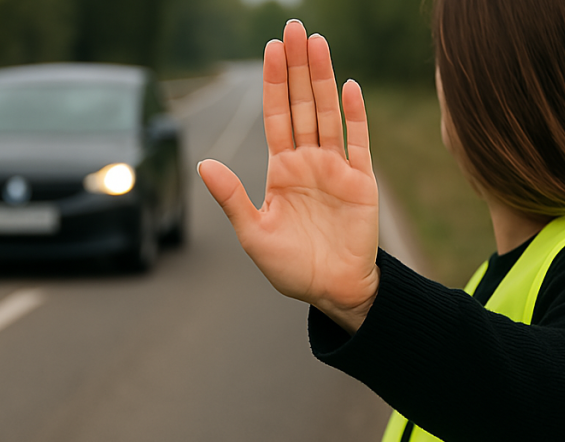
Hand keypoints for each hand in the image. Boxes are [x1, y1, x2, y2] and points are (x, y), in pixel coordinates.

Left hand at [198, 20, 379, 333]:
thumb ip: (232, 198)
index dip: (273, 83)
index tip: (270, 49)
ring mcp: (336, 168)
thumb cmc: (292, 268)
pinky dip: (355, 115)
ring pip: (327, 114)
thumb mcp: (253, 234)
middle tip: (293, 27)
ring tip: (317, 43)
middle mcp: (308, 162)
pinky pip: (358, 141)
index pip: (276, 116)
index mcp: (281, 171)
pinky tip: (349, 87)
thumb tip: (203, 164)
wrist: (333, 290)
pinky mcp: (361, 181)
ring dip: (322, 79)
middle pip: (301, 105)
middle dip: (296, 67)